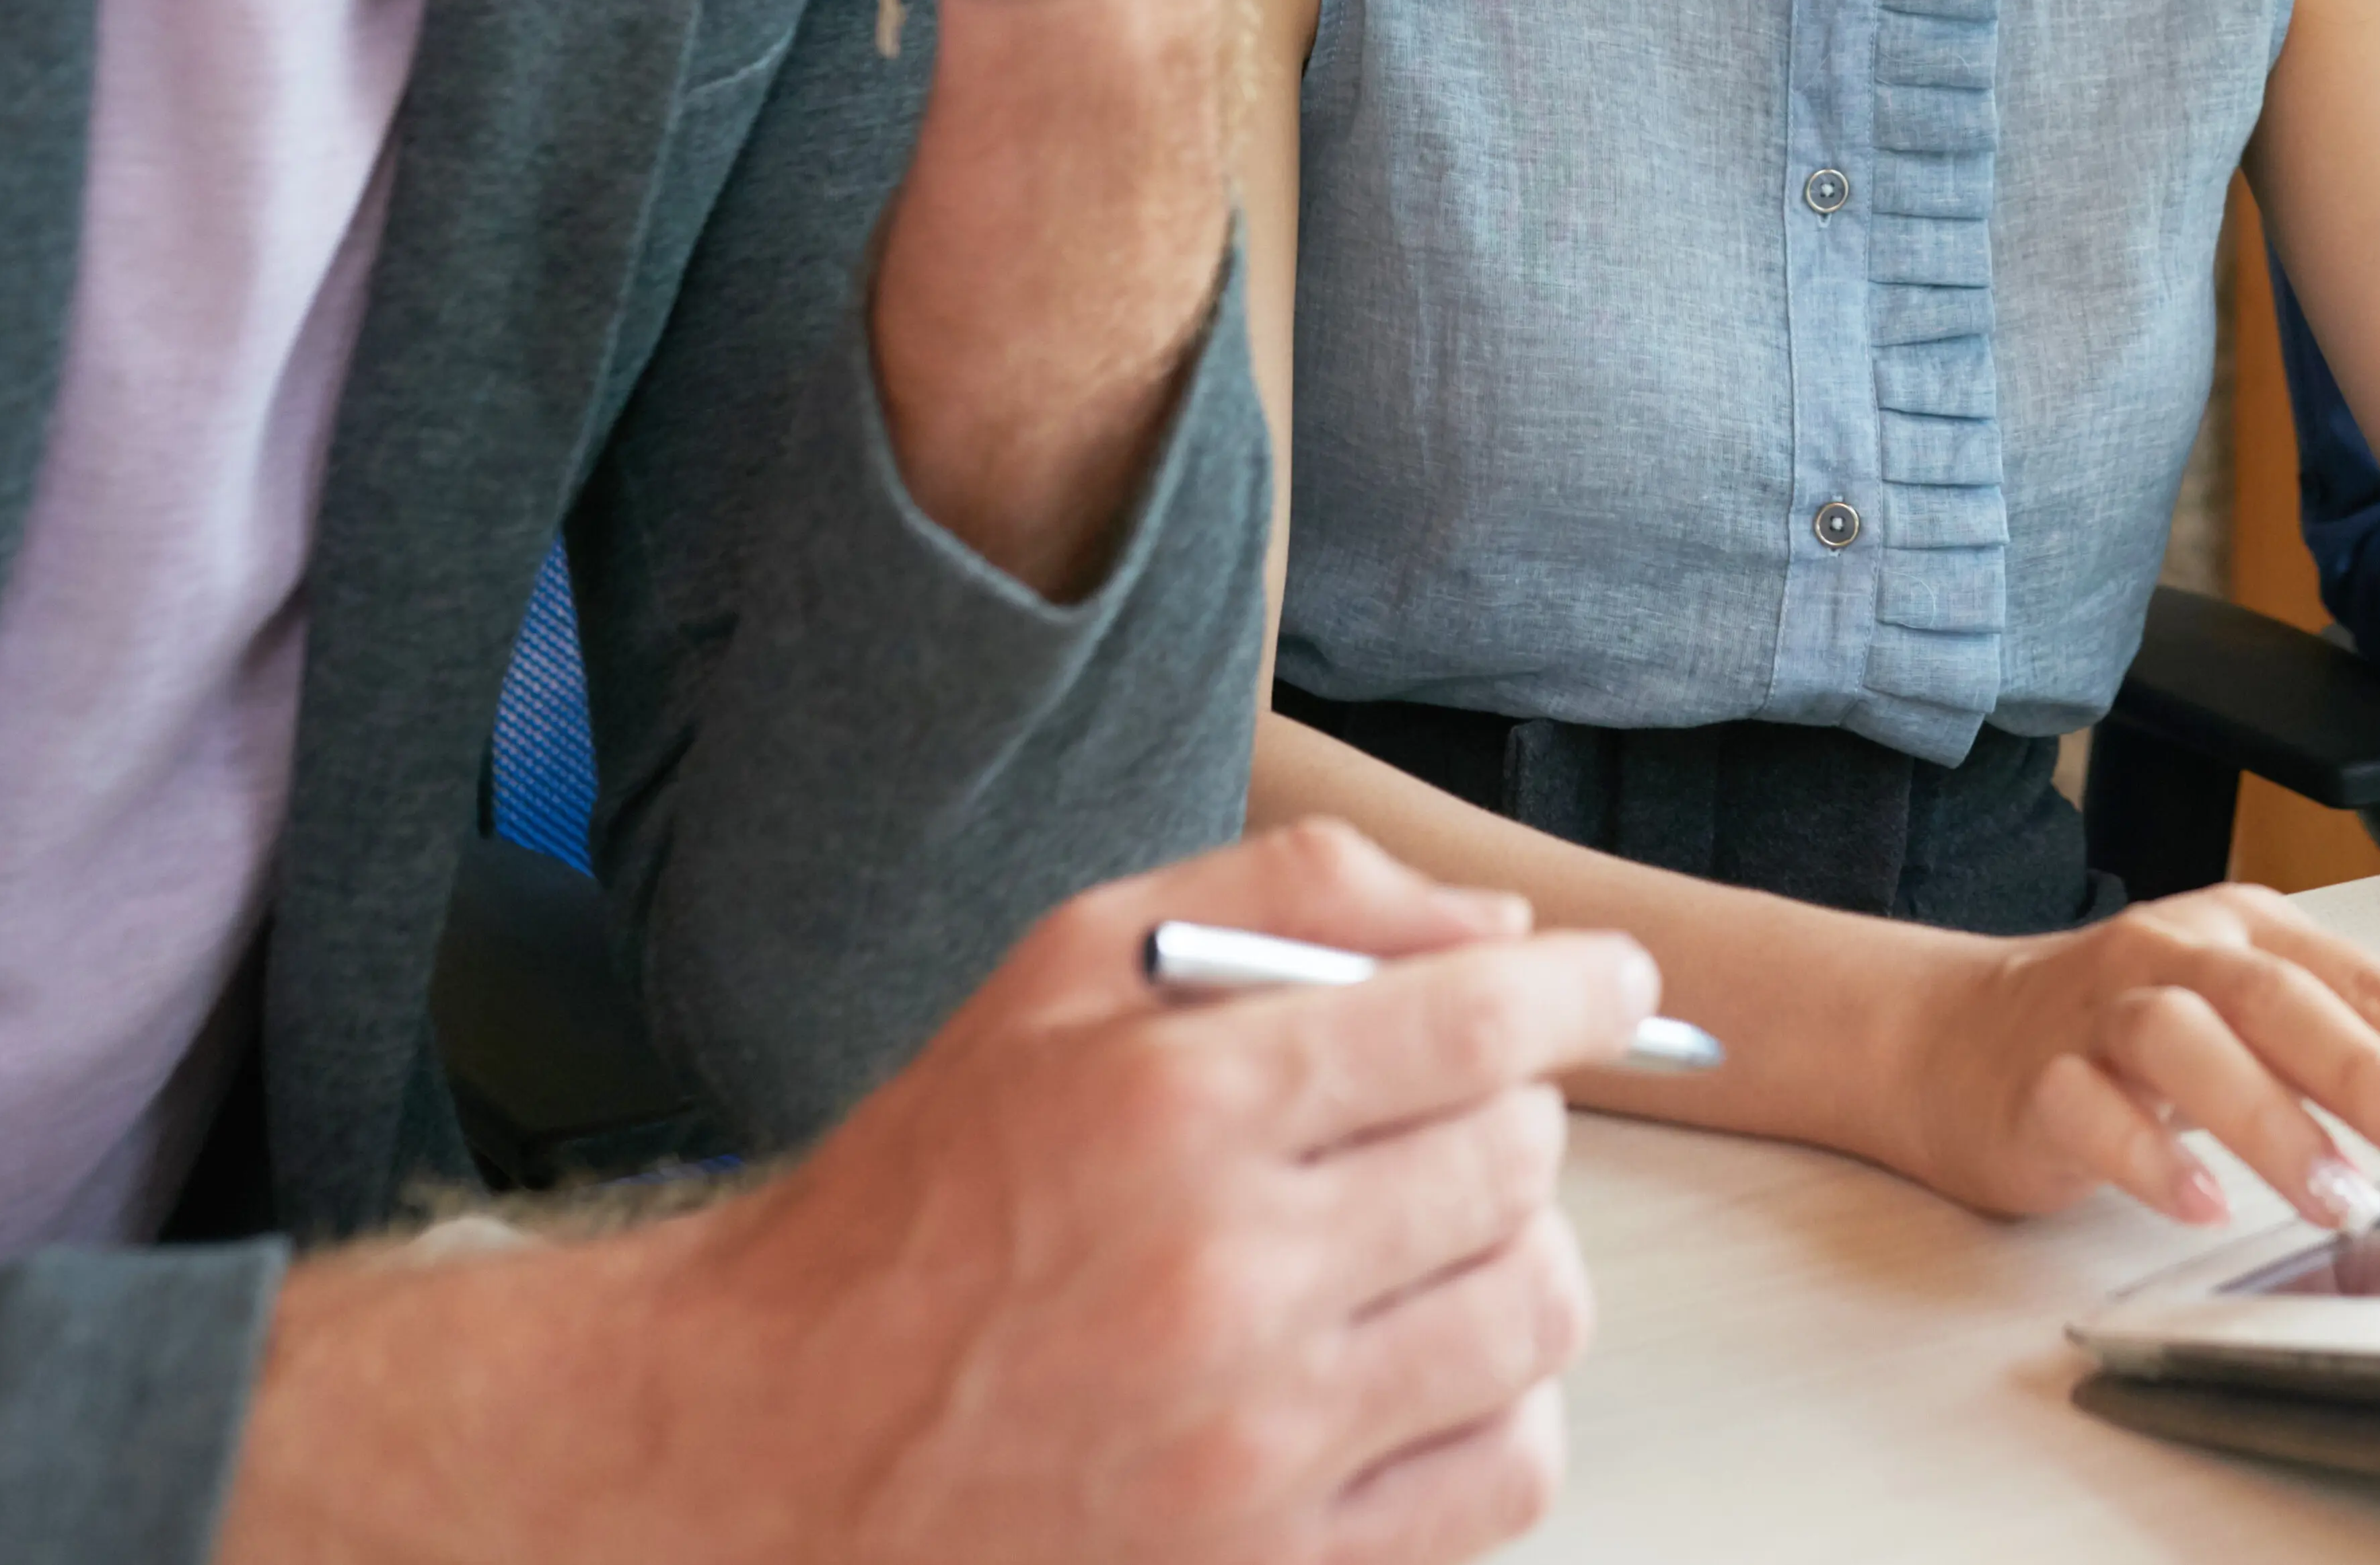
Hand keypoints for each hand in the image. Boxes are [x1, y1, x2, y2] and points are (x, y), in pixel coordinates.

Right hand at [224, 821, 1651, 1564]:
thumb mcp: (1062, 980)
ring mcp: (1254, 1447)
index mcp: (1171, 1110)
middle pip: (1519, 1163)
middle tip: (1448, 1116)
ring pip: (1536, 1315)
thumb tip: (1505, 932)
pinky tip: (1417, 1367)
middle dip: (1514, 1116)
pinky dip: (1501, 1407)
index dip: (1587, 993)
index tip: (1620, 987)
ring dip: (1517, 1258)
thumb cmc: (922, 1202)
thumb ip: (1287, 905)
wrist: (759, 1454)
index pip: (1475, 1024)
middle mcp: (1224, 1279)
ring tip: (1428, 1242)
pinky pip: (1507, 1475)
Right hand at [1872, 884, 2379, 1232]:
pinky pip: (2094, 1111)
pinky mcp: (2040, 1079)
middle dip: (2377, 1077)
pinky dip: (2151, 1156)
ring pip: (2191, 1045)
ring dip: (2273, 1122)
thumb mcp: (2266, 999)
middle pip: (2288, 1003)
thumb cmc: (2125, 1025)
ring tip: (2343, 1196)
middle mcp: (2182, 955)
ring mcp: (2103, 1012)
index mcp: (2253, 934)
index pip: (2372, 987)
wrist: (1955, 1037)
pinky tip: (2204, 1203)